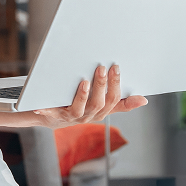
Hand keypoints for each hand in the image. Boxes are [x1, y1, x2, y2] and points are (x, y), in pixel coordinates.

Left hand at [31, 64, 146, 128]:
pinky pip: (52, 113)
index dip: (116, 85)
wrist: (54, 117)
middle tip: (102, 68)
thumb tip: (144, 100)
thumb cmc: (81, 106)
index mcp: (101, 112)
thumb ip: (121, 103)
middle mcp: (88, 116)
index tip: (116, 68)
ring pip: (80, 109)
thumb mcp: (103, 104)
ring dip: (83, 96)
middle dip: (101, 86)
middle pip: (98, 103)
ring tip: (84, 82)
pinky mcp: (55, 116)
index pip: (113, 100)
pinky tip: (41, 106)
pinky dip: (46, 109)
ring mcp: (72, 117)